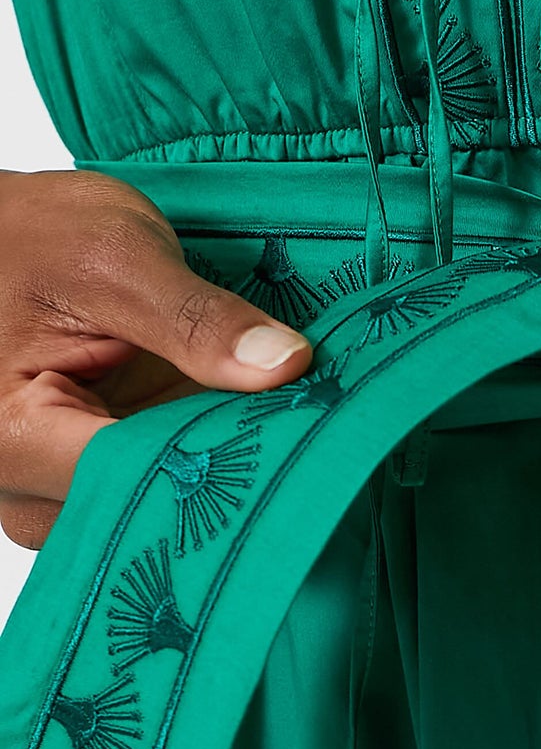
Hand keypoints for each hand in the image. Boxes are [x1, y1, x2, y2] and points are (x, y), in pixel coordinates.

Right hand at [0, 169, 312, 549]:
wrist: (1, 236)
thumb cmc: (29, 237)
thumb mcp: (116, 255)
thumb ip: (197, 318)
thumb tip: (286, 365)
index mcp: (16, 438)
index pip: (142, 483)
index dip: (224, 460)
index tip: (297, 432)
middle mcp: (26, 489)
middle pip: (152, 512)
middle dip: (228, 468)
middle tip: (301, 424)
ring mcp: (56, 494)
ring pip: (160, 512)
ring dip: (217, 468)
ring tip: (268, 419)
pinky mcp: (88, 483)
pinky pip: (156, 493)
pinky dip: (201, 459)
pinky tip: (236, 425)